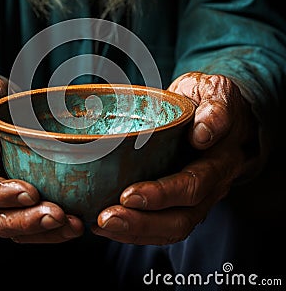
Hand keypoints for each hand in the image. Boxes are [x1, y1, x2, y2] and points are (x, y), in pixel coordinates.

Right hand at [0, 75, 82, 242]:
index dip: (1, 193)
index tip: (30, 191)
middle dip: (26, 219)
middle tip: (58, 214)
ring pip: (10, 226)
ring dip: (41, 230)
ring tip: (72, 225)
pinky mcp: (6, 197)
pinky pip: (23, 221)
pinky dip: (47, 229)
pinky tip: (72, 224)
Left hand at [91, 72, 259, 244]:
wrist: (213, 113)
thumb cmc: (208, 99)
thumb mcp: (214, 91)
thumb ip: (214, 109)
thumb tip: (203, 134)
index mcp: (221, 158)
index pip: (194, 183)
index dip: (163, 194)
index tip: (129, 195)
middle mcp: (212, 185)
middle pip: (182, 217)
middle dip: (142, 222)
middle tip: (107, 217)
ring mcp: (198, 197)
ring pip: (171, 228)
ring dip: (135, 231)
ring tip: (102, 225)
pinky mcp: (181, 201)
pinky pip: (161, 225)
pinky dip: (134, 230)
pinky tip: (105, 225)